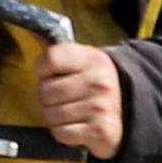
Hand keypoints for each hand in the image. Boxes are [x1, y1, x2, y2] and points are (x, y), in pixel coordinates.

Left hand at [36, 38, 127, 160]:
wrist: (130, 110)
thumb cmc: (96, 84)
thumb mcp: (83, 60)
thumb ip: (57, 50)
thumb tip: (31, 29)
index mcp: (92, 59)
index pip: (50, 59)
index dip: (42, 69)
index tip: (51, 74)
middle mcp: (99, 81)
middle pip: (45, 91)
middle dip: (46, 97)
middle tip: (61, 97)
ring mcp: (101, 106)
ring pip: (50, 114)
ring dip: (54, 117)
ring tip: (69, 111)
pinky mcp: (100, 130)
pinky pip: (61, 133)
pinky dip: (63, 132)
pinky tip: (75, 125)